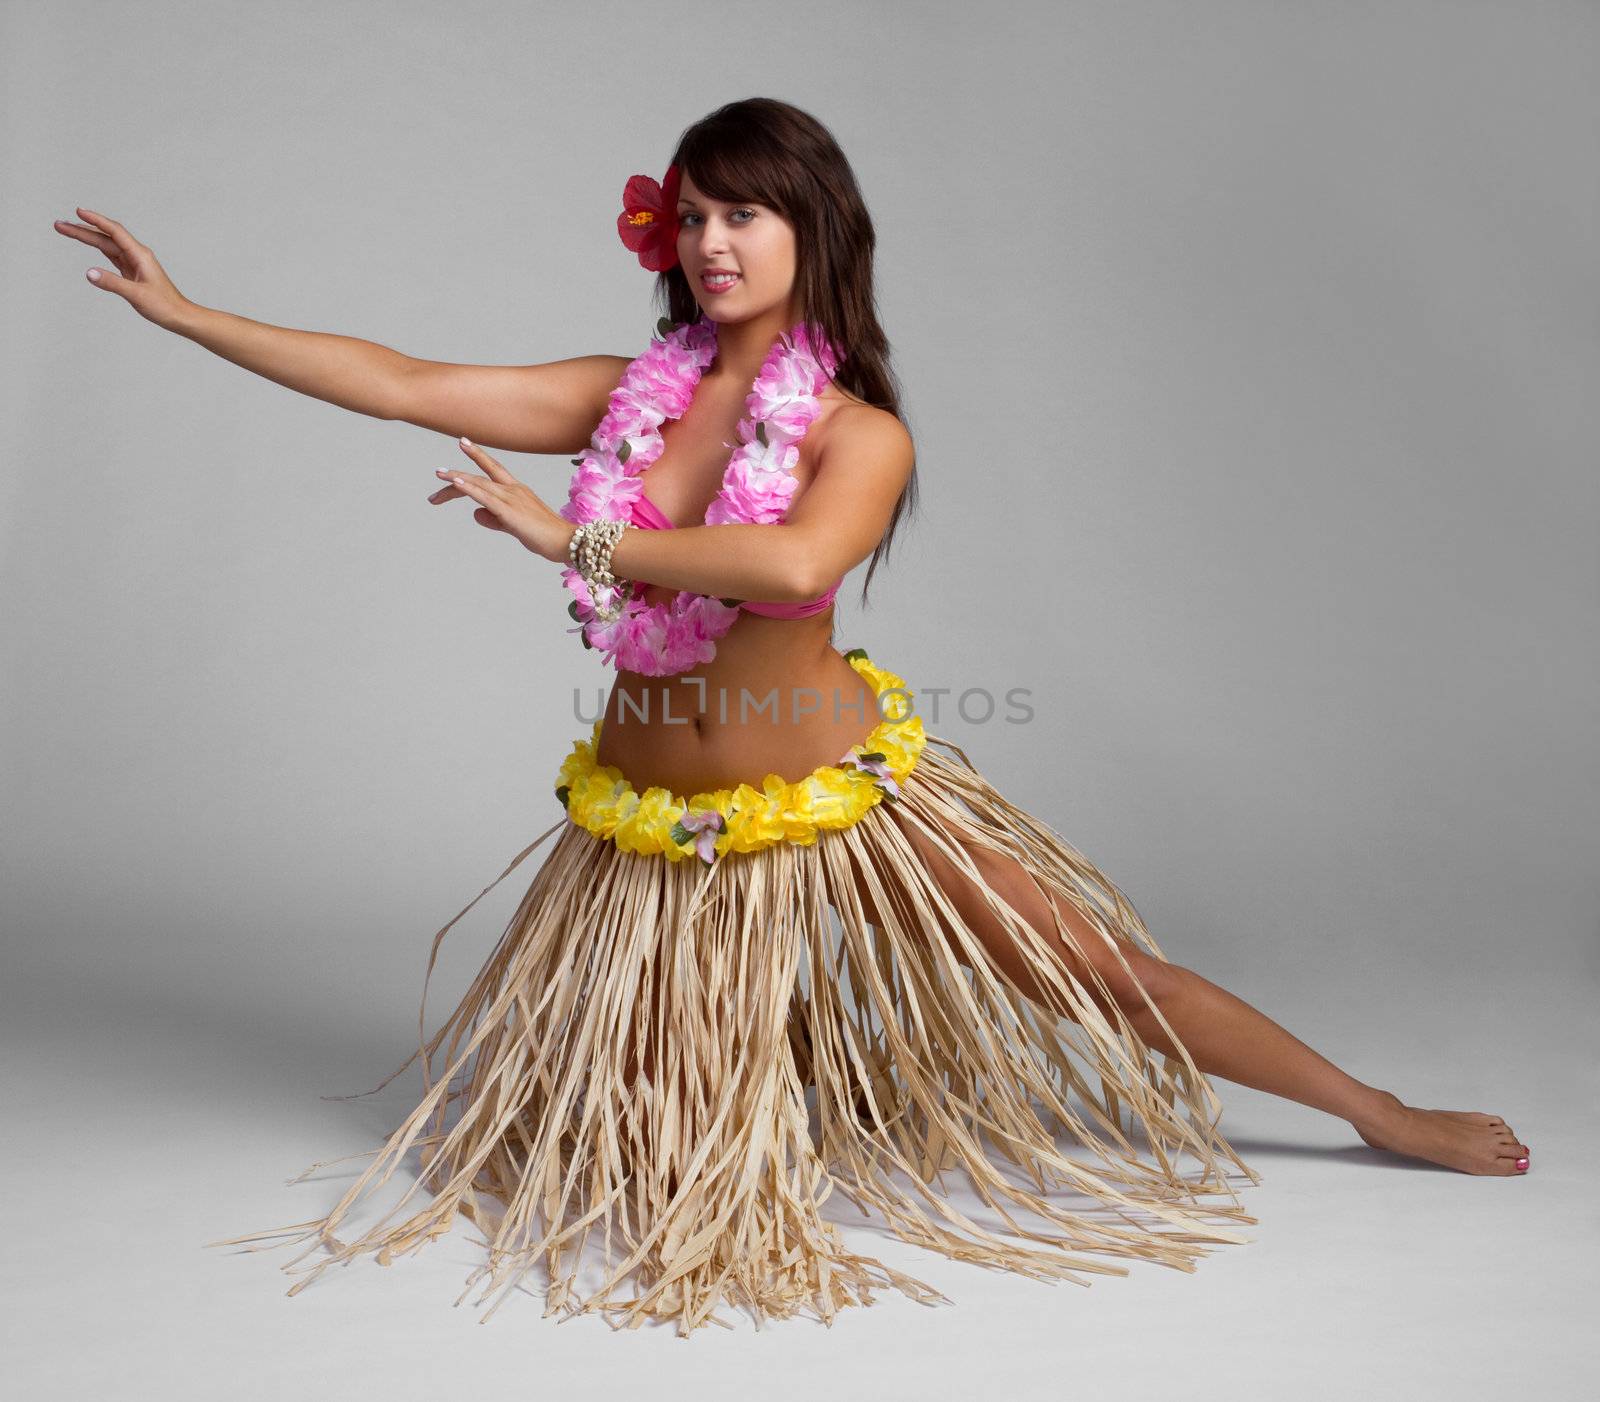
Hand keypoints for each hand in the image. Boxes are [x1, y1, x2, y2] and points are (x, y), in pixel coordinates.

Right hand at [53, 207, 191, 328]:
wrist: (179, 316)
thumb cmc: (164, 306)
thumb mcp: (137, 295)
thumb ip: (112, 283)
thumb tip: (89, 273)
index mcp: (140, 255)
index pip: (114, 232)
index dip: (96, 220)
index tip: (78, 212)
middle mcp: (136, 255)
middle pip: (105, 237)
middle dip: (82, 229)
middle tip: (59, 225)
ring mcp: (133, 262)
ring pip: (106, 245)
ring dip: (87, 237)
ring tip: (66, 230)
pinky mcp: (131, 271)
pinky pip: (111, 254)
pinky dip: (97, 248)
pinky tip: (88, 243)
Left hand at [427, 437, 575, 560]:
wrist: (565, 541)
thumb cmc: (545, 536)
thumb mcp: (514, 527)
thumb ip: (494, 519)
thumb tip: (475, 513)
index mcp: (517, 491)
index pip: (493, 470)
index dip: (478, 456)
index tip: (463, 443)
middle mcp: (514, 490)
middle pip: (481, 477)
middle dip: (458, 474)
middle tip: (437, 472)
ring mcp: (512, 498)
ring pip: (480, 484)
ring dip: (457, 479)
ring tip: (439, 475)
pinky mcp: (509, 511)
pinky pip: (485, 497)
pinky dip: (469, 488)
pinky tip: (455, 483)